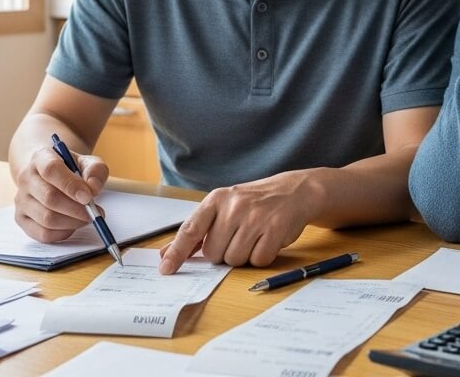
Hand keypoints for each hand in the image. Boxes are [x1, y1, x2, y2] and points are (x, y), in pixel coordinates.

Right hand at [12, 144, 109, 242]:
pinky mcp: (21, 218)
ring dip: (72, 222)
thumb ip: (95, 171)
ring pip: (47, 219)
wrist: (48, 174)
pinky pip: (43, 234)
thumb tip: (93, 189)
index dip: (70, 185)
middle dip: (76, 209)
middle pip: (49, 198)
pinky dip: (63, 233)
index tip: (88, 197)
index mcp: (41, 157)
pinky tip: (72, 225)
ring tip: (87, 217)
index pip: (51, 170)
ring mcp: (21, 200)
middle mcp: (26, 178)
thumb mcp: (87, 163)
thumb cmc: (70, 169)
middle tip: (94, 212)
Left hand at [157, 172, 320, 272]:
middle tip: (237, 237)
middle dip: (223, 253)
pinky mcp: (275, 229)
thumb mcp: (223, 208)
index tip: (165, 268)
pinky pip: (258, 260)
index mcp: (216, 199)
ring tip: (253, 237)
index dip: (177, 252)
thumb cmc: (253, 203)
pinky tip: (266, 240)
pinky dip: (261, 257)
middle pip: (214, 253)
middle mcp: (234, 206)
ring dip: (243, 256)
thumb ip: (196, 231)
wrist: (293, 191)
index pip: (190, 229)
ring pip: (235, 260)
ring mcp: (255, 217)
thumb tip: (166, 253)